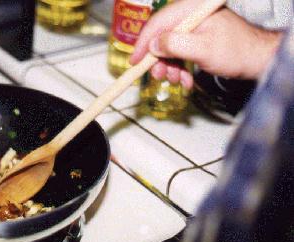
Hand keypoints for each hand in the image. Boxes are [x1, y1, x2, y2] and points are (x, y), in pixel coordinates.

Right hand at [129, 0, 281, 88]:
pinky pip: (179, 54)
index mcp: (192, 10)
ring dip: (169, 67)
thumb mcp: (202, 49)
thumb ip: (175, 44)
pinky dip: (179, 69)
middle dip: (158, 60)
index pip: (157, 23)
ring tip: (176, 80)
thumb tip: (154, 45)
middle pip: (161, 37)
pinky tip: (185, 80)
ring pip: (169, 48)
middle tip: (159, 75)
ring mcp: (194, 29)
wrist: (258, 60)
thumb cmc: (237, 51)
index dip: (143, 43)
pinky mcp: (197, 40)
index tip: (134, 62)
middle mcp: (191, 17)